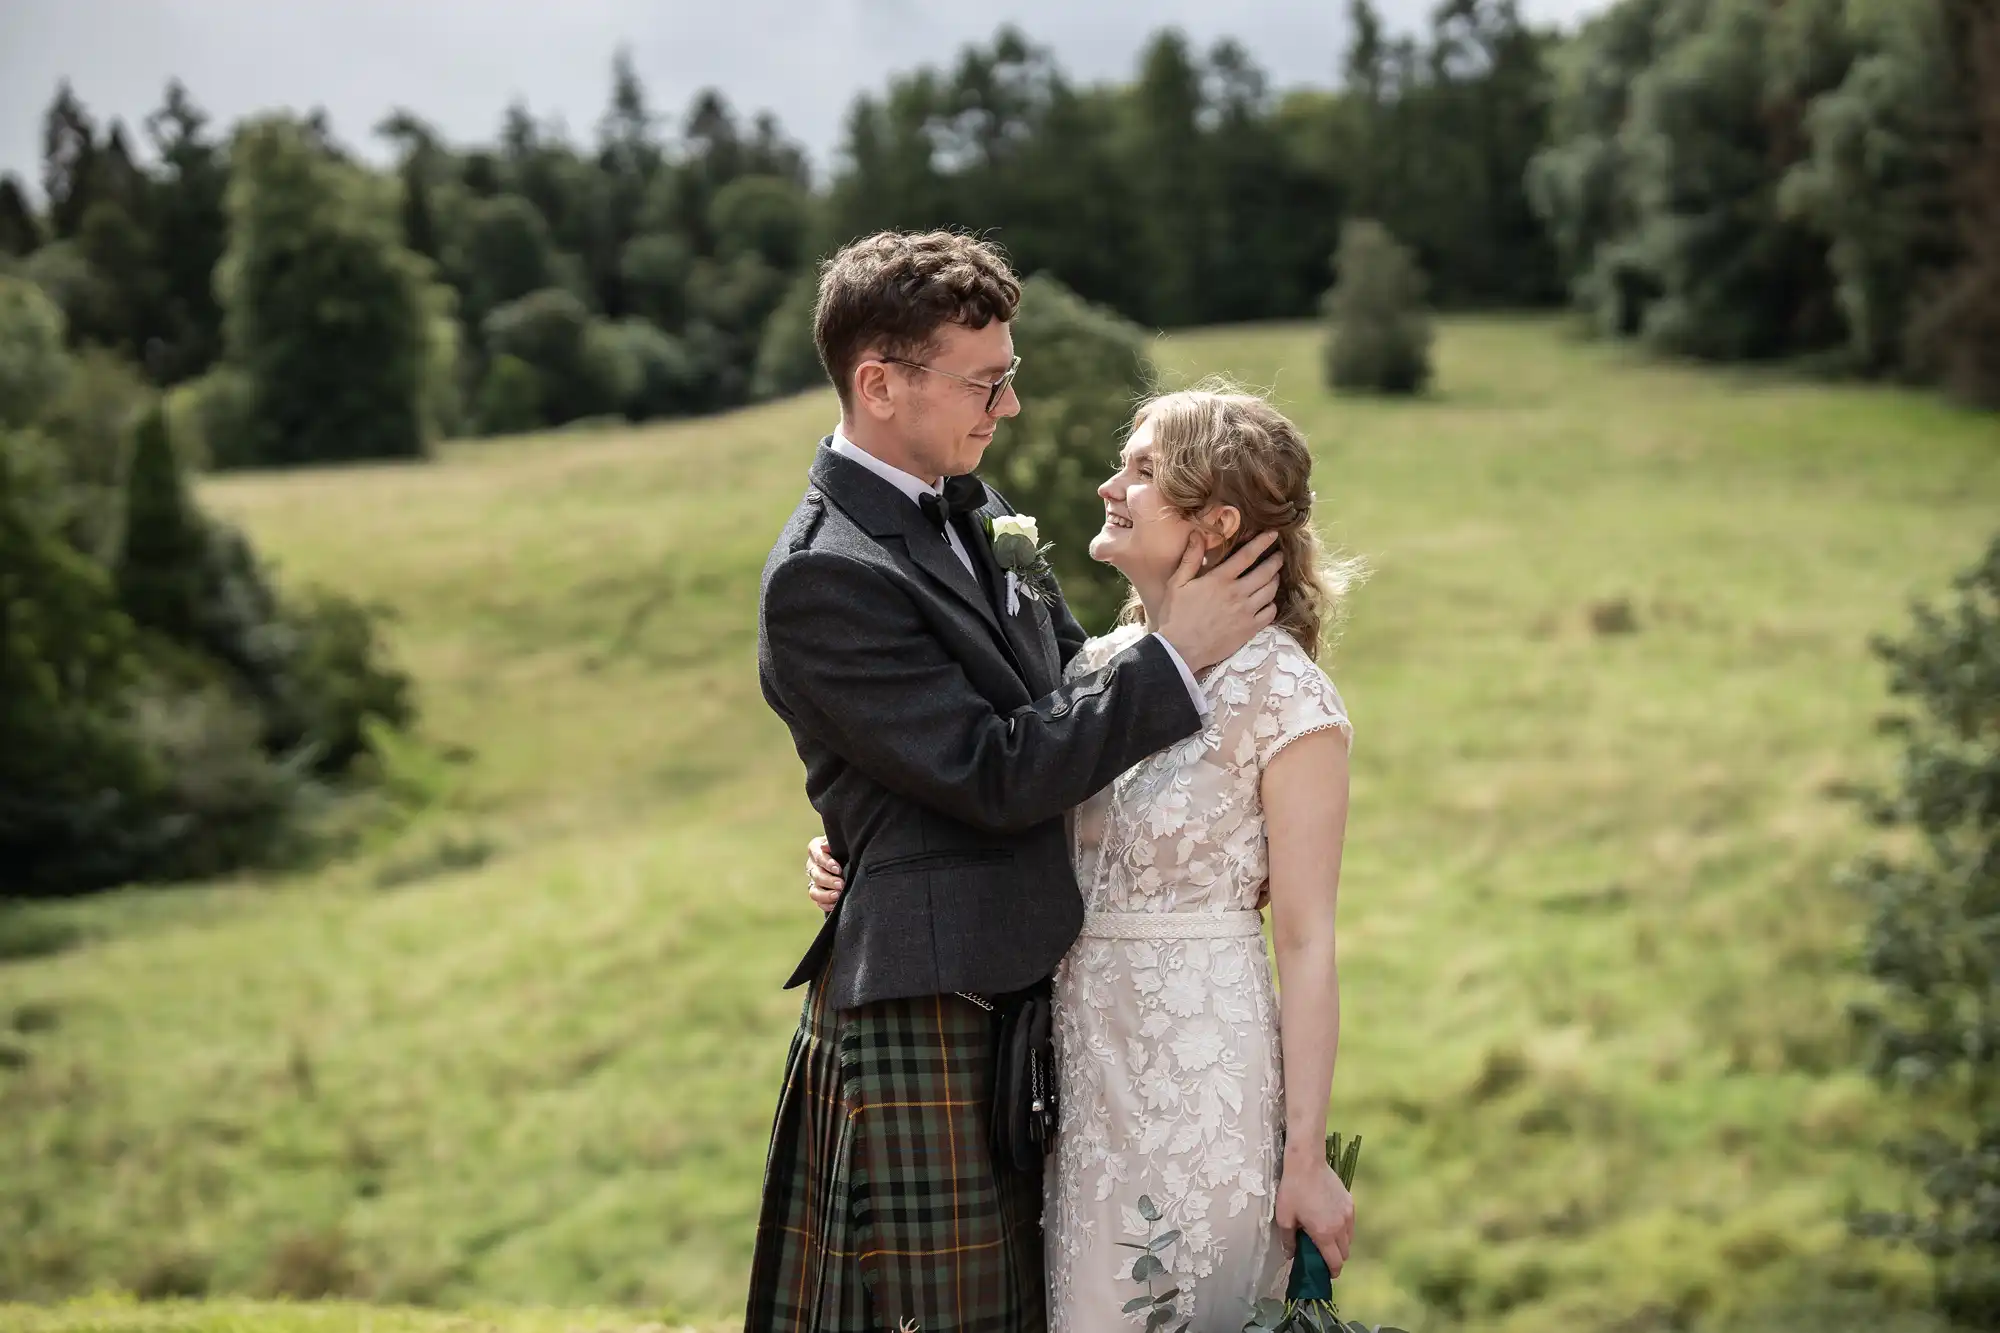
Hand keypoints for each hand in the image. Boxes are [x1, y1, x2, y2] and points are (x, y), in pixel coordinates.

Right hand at [806, 836, 844, 913]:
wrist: (855, 859)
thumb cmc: (849, 847)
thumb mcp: (843, 842)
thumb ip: (834, 842)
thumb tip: (825, 845)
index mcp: (816, 849)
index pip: (817, 855)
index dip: (826, 863)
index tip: (838, 869)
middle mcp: (813, 865)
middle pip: (816, 874)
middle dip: (828, 880)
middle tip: (841, 884)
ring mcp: (815, 881)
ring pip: (814, 891)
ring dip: (825, 895)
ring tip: (838, 895)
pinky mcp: (819, 894)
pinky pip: (818, 902)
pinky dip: (826, 904)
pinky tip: (836, 904)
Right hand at [1153, 531, 1281, 671]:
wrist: (1180, 650)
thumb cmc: (1176, 616)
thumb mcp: (1176, 584)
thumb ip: (1190, 558)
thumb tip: (1197, 534)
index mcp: (1220, 580)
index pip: (1248, 555)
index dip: (1263, 542)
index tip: (1273, 534)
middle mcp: (1237, 594)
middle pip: (1266, 572)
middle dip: (1275, 561)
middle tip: (1279, 556)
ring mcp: (1246, 612)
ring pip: (1270, 591)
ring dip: (1275, 581)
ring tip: (1274, 576)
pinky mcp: (1249, 629)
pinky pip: (1270, 613)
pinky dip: (1272, 605)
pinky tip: (1268, 602)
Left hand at [1274, 1147, 1354, 1276]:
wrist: (1307, 1162)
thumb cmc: (1292, 1189)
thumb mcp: (1284, 1217)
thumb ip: (1288, 1240)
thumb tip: (1291, 1255)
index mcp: (1325, 1234)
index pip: (1335, 1262)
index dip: (1332, 1272)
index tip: (1326, 1274)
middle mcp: (1341, 1227)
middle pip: (1345, 1253)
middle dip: (1335, 1258)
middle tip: (1322, 1255)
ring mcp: (1348, 1214)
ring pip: (1349, 1239)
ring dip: (1340, 1243)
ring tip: (1325, 1237)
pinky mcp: (1350, 1202)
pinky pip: (1350, 1224)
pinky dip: (1344, 1229)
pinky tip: (1330, 1221)